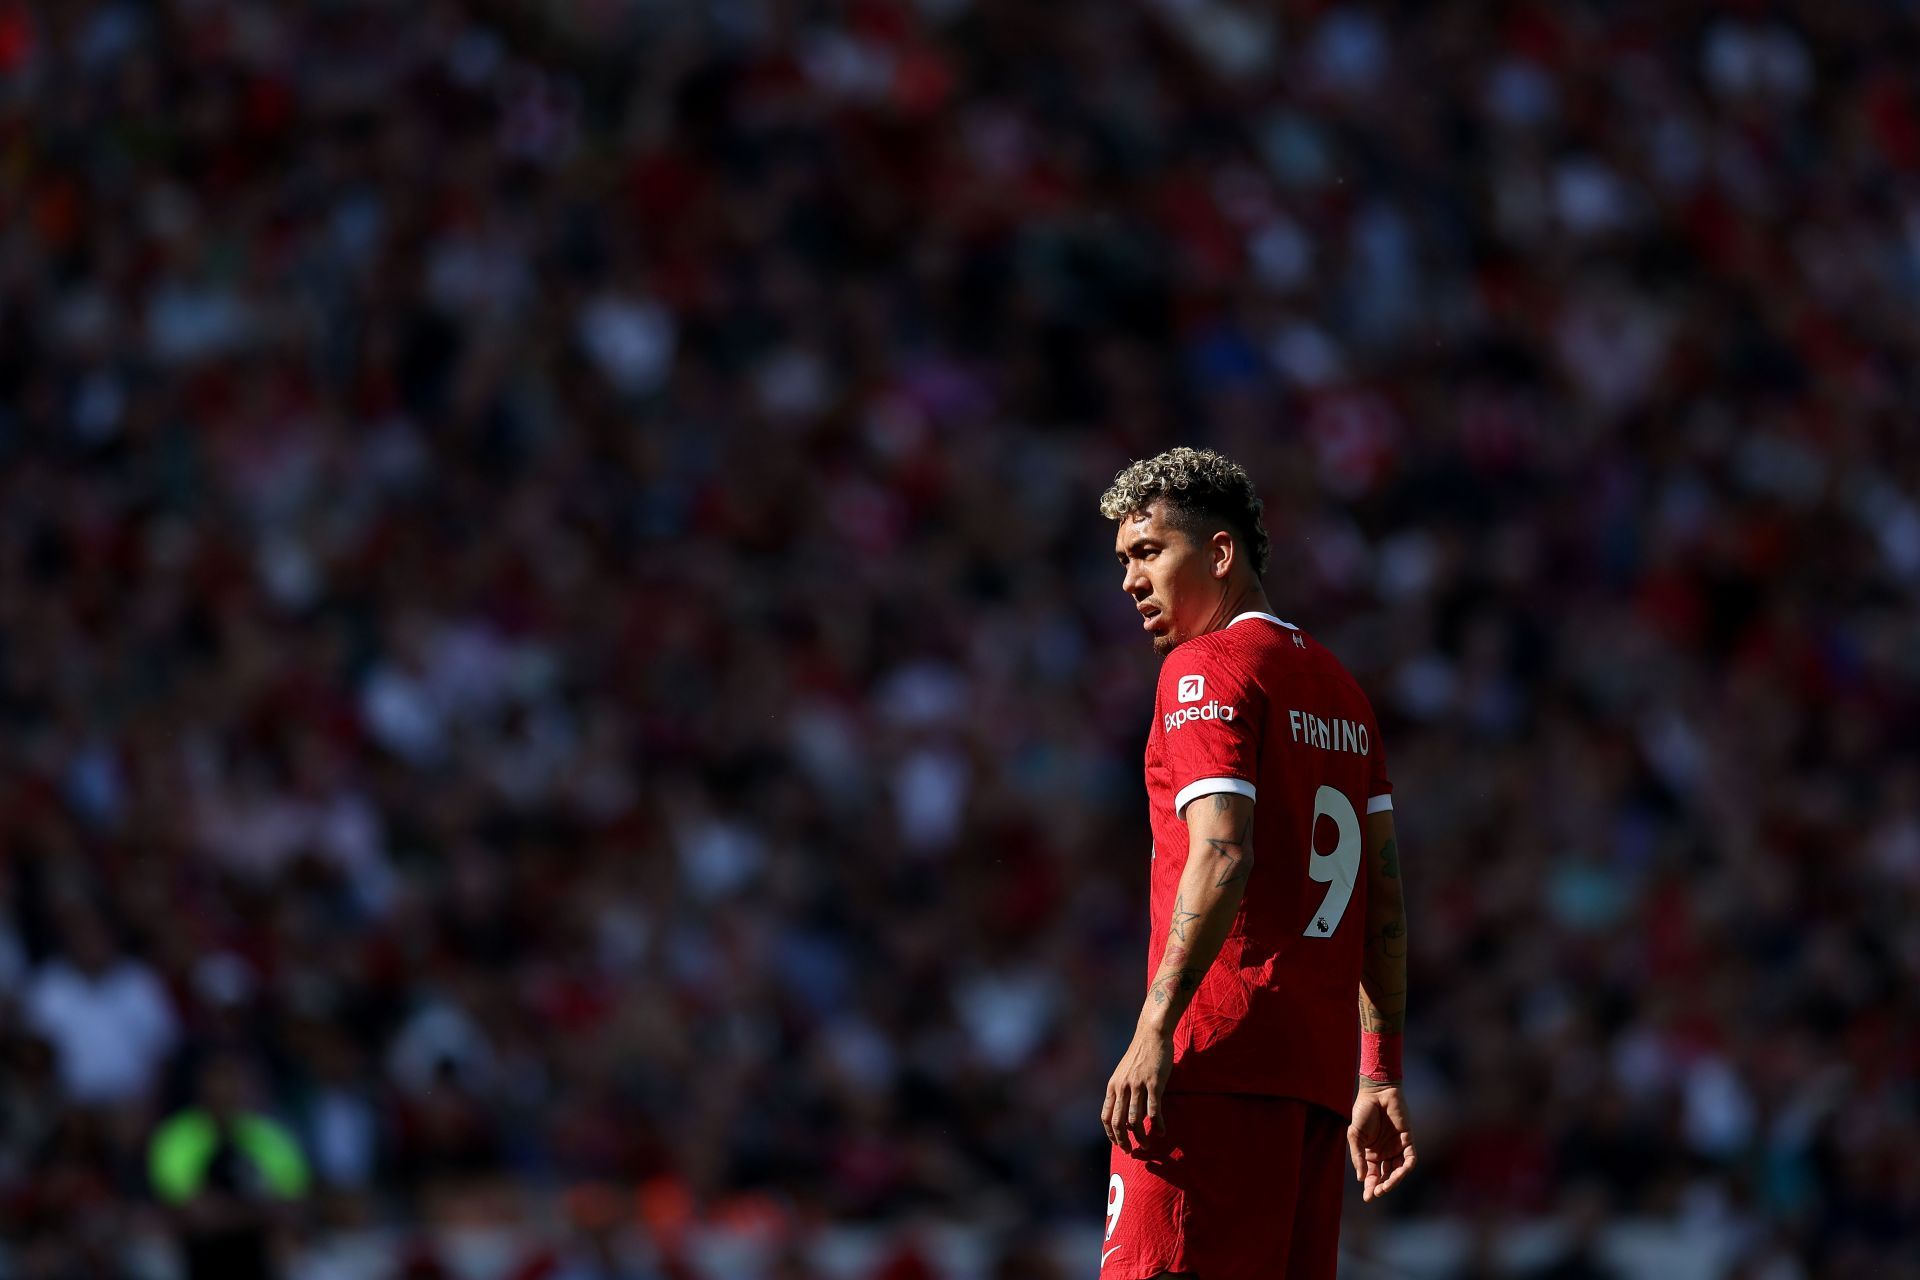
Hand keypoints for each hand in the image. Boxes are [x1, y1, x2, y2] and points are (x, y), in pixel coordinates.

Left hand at [1102, 1022, 1172, 1151]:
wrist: (1151, 1035)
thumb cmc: (1139, 1055)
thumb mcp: (1123, 1073)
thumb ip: (1122, 1090)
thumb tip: (1124, 1112)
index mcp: (1113, 1086)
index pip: (1106, 1116)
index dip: (1111, 1134)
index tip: (1118, 1144)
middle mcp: (1122, 1087)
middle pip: (1118, 1122)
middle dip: (1123, 1141)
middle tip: (1131, 1152)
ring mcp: (1137, 1086)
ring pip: (1135, 1119)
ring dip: (1141, 1136)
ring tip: (1148, 1145)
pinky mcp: (1153, 1083)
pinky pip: (1153, 1110)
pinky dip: (1157, 1124)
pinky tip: (1162, 1131)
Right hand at [1348, 1083, 1416, 1201]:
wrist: (1377, 1093)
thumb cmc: (1363, 1112)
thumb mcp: (1354, 1135)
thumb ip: (1357, 1156)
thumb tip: (1361, 1178)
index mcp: (1371, 1154)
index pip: (1372, 1176)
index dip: (1369, 1187)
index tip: (1367, 1198)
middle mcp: (1385, 1154)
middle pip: (1385, 1176)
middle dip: (1381, 1187)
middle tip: (1375, 1194)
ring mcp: (1397, 1148)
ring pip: (1398, 1171)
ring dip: (1393, 1181)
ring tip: (1384, 1187)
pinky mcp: (1408, 1141)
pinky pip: (1409, 1159)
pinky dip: (1405, 1168)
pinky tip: (1397, 1174)